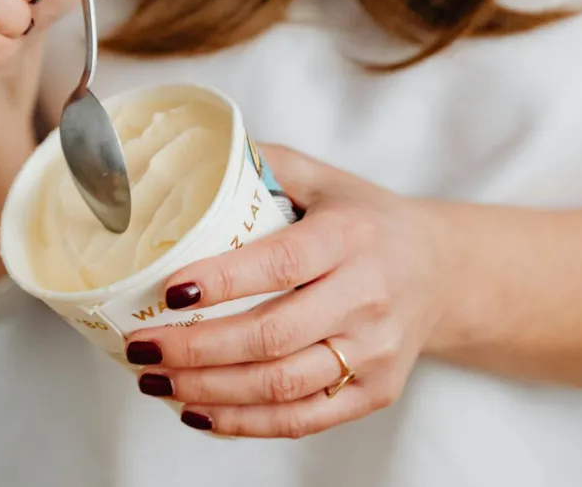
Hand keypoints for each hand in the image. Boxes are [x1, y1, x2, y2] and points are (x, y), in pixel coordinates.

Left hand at [124, 145, 444, 437]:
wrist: (439, 269)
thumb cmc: (365, 220)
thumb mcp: (322, 178)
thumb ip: (261, 164)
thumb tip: (189, 158)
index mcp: (351, 236)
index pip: (281, 264)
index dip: (221, 282)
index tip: (168, 291)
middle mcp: (368, 296)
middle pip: (272, 336)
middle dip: (196, 349)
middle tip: (142, 346)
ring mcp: (375, 351)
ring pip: (281, 386)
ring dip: (209, 390)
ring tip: (156, 380)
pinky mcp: (375, 391)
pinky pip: (302, 419)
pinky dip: (244, 422)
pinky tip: (198, 410)